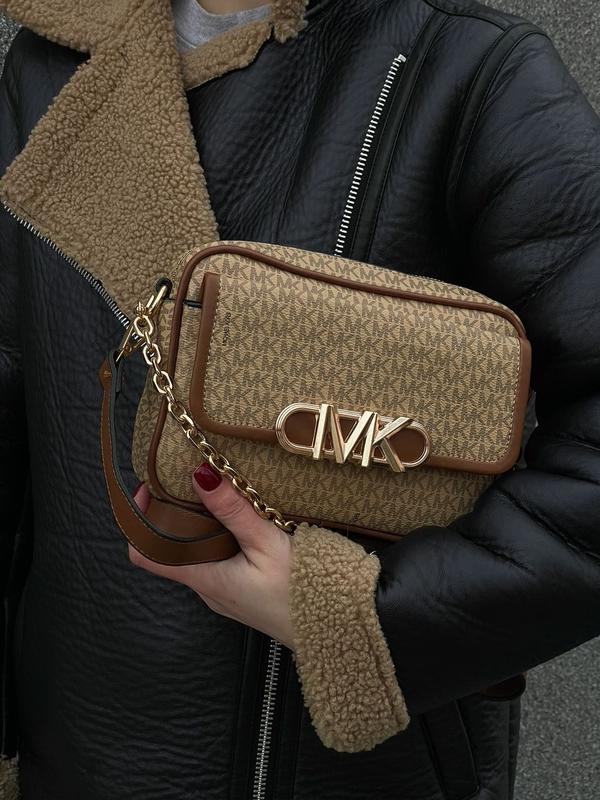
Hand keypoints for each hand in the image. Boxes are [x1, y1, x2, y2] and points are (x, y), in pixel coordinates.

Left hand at [130, 463, 294, 649]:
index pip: (145, 555)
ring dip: (201, 523)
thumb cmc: (305, 593)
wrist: (342, 629)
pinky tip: (242, 517)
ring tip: (216, 490)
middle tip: (188, 477)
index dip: (139, 521)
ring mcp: (227, 592)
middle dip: (173, 512)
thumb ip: (234, 511)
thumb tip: (199, 476)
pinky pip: (220, 559)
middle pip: (171, 548)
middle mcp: (209, 588)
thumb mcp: (269, 544)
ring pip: (198, 553)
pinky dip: (222, 535)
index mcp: (206, 579)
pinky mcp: (245, 591)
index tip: (149, 489)